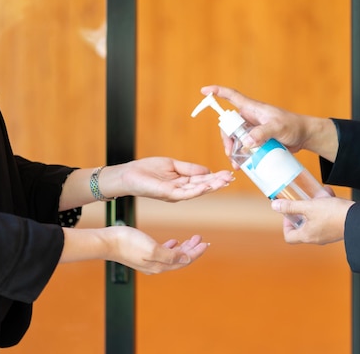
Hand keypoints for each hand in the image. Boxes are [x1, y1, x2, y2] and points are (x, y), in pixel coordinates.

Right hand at [61, 227, 208, 273]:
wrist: (108, 242)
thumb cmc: (128, 243)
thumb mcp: (153, 249)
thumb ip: (171, 255)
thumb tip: (186, 259)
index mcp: (160, 265)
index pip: (184, 261)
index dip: (196, 253)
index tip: (206, 243)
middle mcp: (156, 266)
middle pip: (180, 259)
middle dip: (192, 249)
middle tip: (200, 238)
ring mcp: (149, 261)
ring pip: (173, 255)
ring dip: (183, 247)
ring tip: (191, 239)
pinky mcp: (143, 254)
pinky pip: (163, 253)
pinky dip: (171, 247)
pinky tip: (173, 241)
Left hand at [117, 157, 233, 201]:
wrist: (129, 175)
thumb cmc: (147, 170)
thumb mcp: (173, 165)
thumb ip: (190, 168)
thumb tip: (208, 170)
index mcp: (183, 182)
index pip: (203, 179)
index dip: (216, 176)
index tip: (229, 173)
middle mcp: (181, 190)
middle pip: (203, 185)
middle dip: (218, 182)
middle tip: (231, 177)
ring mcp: (176, 193)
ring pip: (197, 190)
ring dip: (211, 186)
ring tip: (224, 181)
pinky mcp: (168, 194)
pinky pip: (186, 193)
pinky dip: (197, 190)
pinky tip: (207, 185)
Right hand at [200, 85, 337, 161]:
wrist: (304, 136)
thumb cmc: (293, 126)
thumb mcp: (278, 128)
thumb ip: (262, 133)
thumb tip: (246, 142)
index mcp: (252, 109)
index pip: (231, 96)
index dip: (217, 92)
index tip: (204, 91)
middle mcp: (249, 118)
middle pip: (229, 126)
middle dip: (226, 140)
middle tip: (231, 153)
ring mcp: (252, 129)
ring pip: (235, 139)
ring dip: (233, 151)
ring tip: (237, 164)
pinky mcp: (256, 140)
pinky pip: (243, 147)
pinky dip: (241, 156)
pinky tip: (243, 166)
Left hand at [271, 195, 353, 244]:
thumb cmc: (334, 215)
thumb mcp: (309, 207)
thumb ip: (291, 206)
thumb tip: (274, 206)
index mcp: (307, 235)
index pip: (289, 237)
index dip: (285, 225)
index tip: (289, 212)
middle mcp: (316, 238)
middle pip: (302, 227)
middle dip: (301, 212)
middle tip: (303, 202)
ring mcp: (327, 234)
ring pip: (315, 220)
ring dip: (314, 207)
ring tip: (317, 196)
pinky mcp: (336, 228)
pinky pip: (327, 218)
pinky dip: (326, 207)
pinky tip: (329, 195)